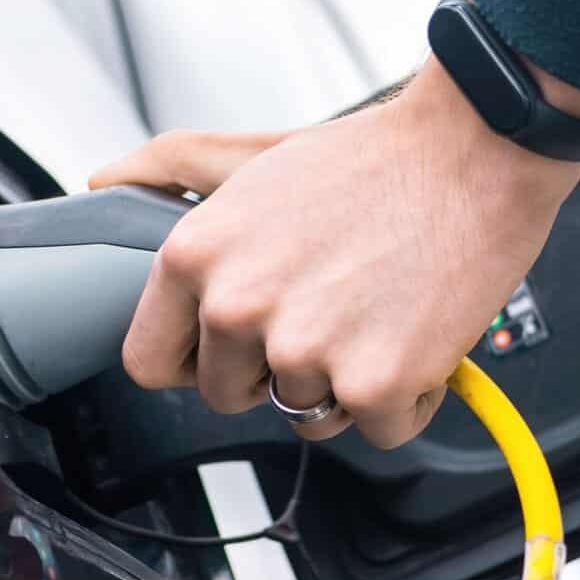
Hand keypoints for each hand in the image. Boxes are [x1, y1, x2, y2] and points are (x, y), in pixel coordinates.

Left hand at [91, 58, 579, 448]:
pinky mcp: (375, 384)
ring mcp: (305, 352)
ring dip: (346, 381)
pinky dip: (406, 397)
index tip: (233, 345)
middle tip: (328, 306)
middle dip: (276, 368)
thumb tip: (102, 181)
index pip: (151, 363)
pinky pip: (379, 430)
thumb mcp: (253, 158)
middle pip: (231, 396)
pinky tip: (416, 334)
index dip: (196, 359)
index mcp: (196, 259)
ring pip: (308, 416)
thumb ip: (171, 170)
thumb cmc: (373, 160)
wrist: (476, 150)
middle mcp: (238, 309)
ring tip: (376, 309)